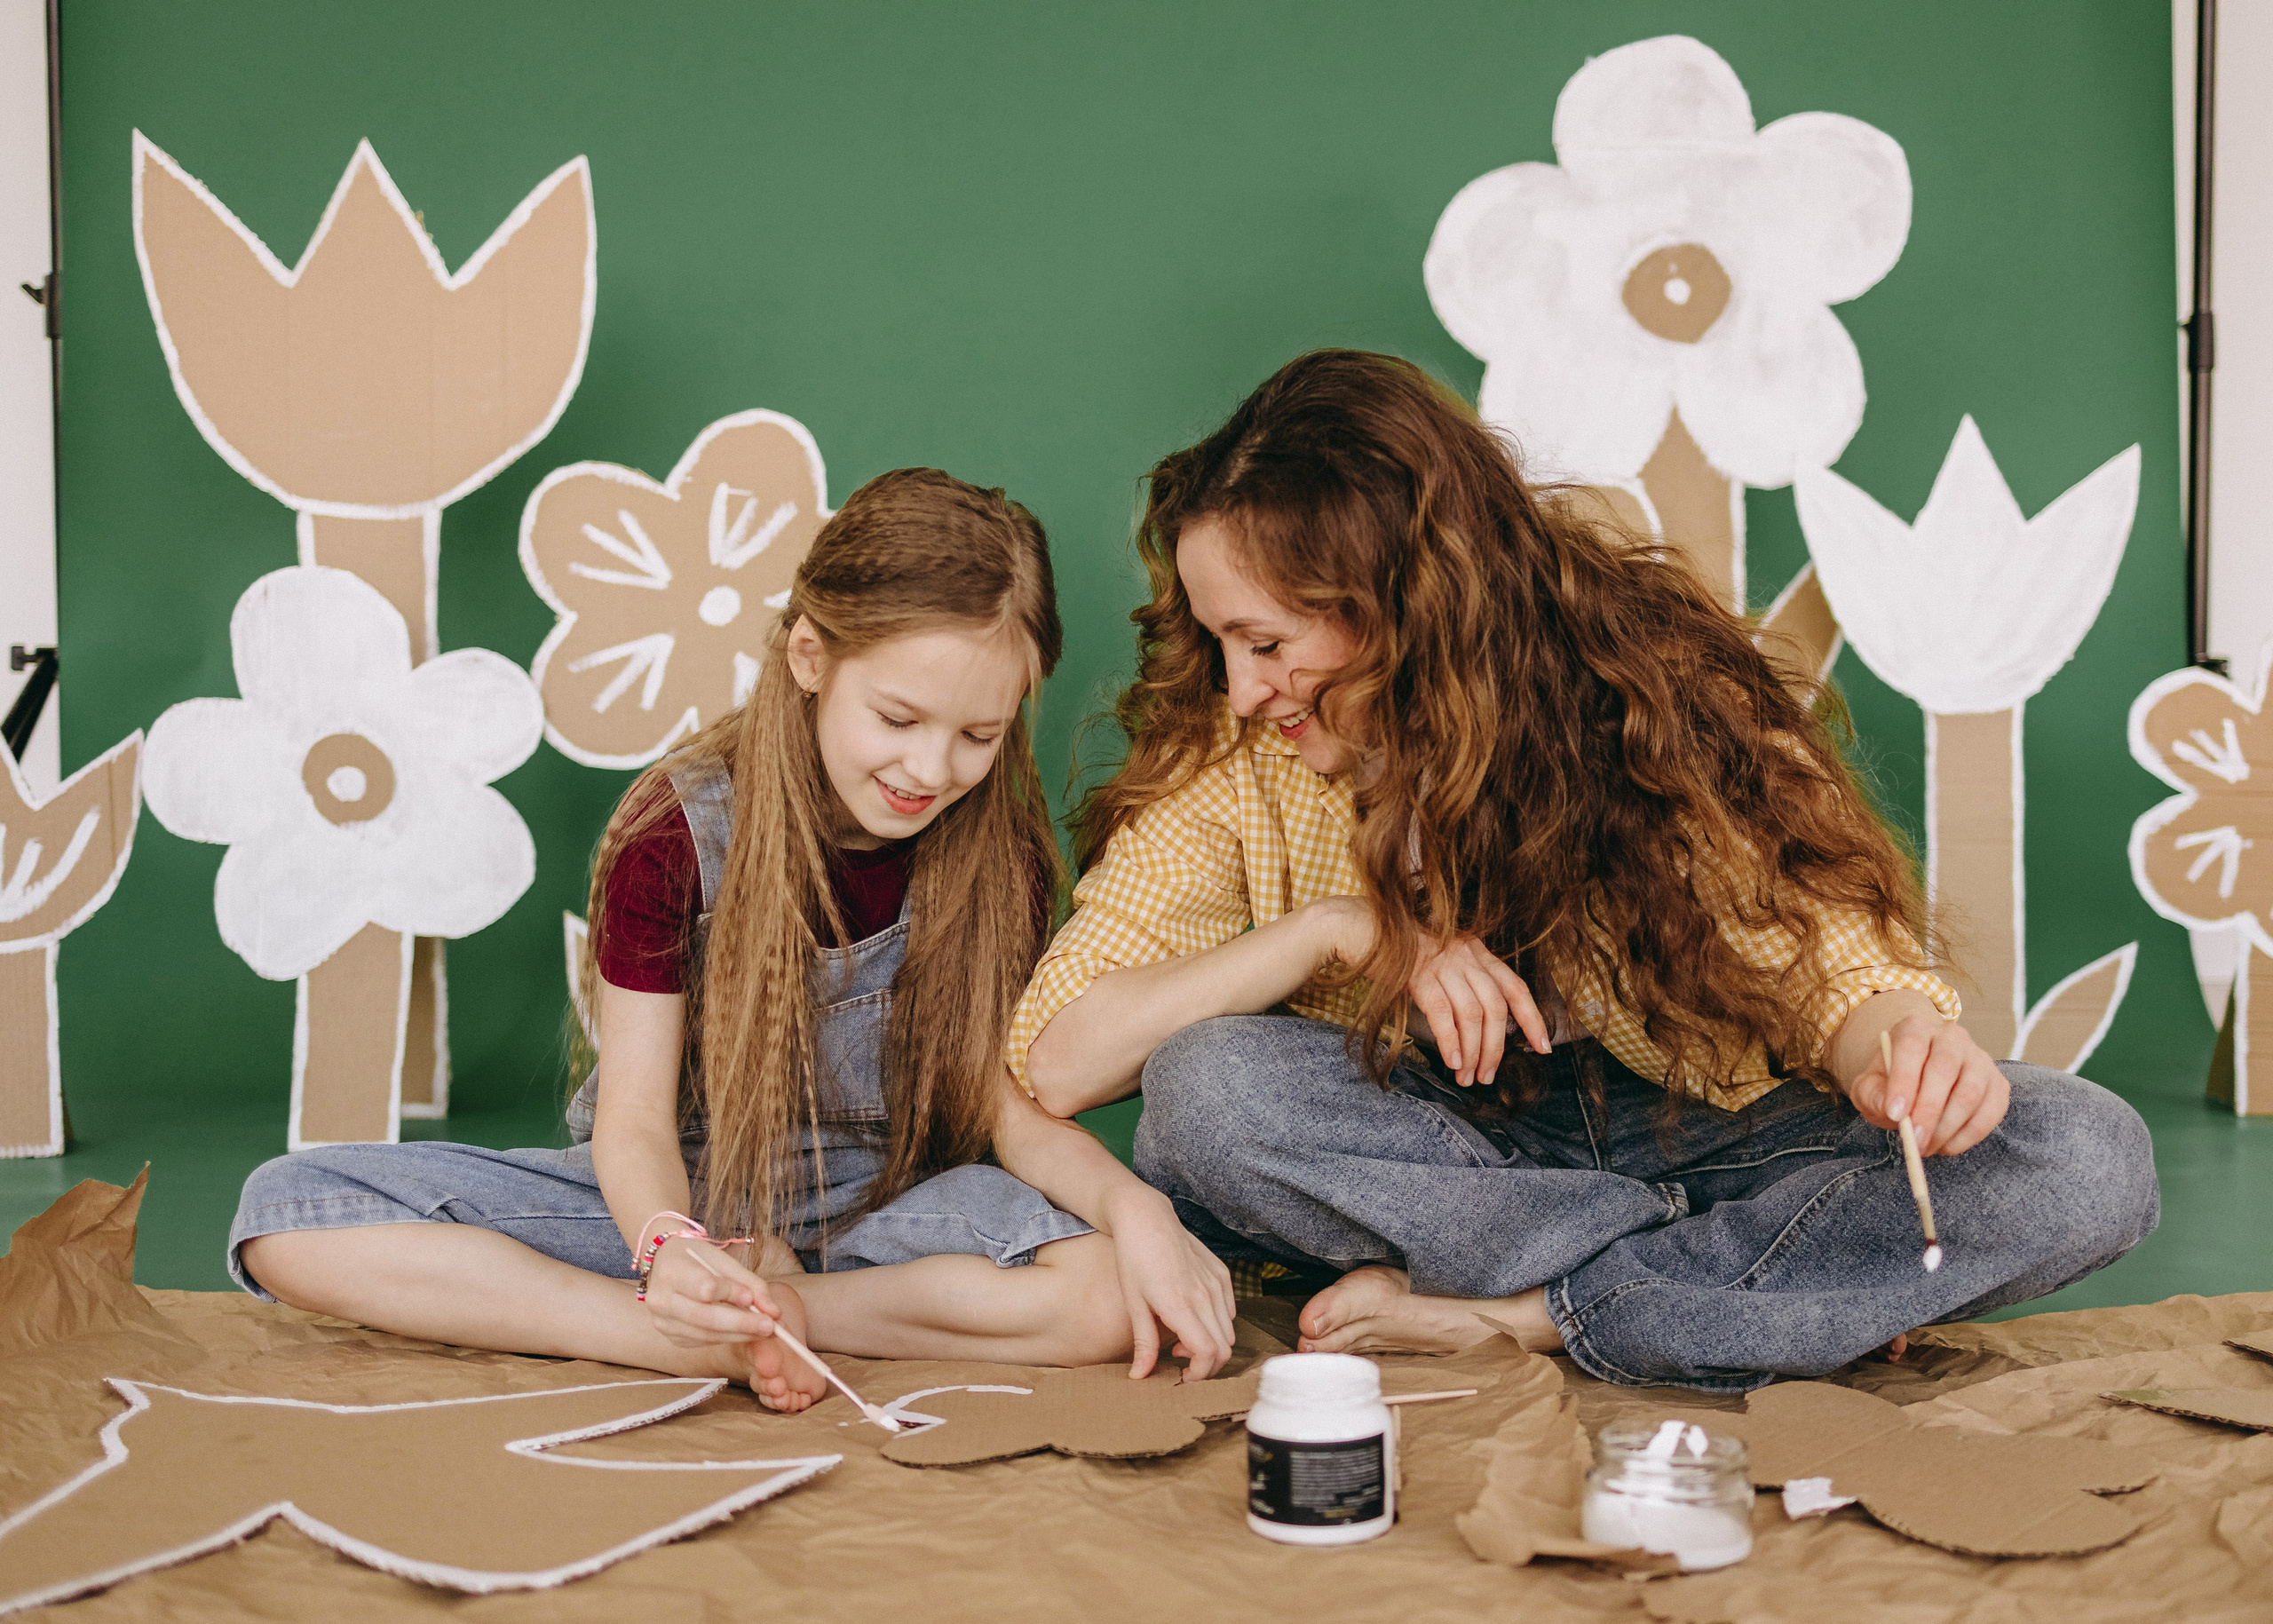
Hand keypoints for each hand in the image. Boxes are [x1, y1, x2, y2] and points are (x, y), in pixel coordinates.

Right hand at [640, 1237, 786, 1347]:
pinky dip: (726, 1338)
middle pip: (705, 1317)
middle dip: (741, 1324)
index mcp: (671, 1272)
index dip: (731, 1294)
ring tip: (763, 1331)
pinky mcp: (670, 1336)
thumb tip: (774, 1312)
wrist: (664, 1264)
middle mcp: (661, 1300)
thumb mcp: (722, 1260)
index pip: (705, 1287)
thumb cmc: (696, 1258)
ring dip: (738, 1335)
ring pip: (705, 1335)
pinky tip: (743, 1333)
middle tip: (770, 1326)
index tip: (752, 1298)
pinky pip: (703, 1341)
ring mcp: (662, 1322)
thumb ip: (750, 1283)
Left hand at [1103, 1188, 1236, 1380]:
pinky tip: (1192, 1318)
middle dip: (1206, 1366)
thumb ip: (1143, 1344)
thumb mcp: (1134, 1304)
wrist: (1146, 1218)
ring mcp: (1217, 1283)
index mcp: (1181, 1305)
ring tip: (1182, 1341)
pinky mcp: (1222, 1273)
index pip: (1208, 1354)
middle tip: (1180, 1363)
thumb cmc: (1133, 1259)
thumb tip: (1140, 1377)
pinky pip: (1229, 1311)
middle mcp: (1205, 1295)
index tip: (1182, 1378)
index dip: (1199, 1375)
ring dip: (1212, 1345)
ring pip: (1229, 1331)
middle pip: (1224, 1349)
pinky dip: (1217, 1324)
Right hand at [1408, 934, 1548, 1086]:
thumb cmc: (1405, 954)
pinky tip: (1452, 1060)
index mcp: (1478, 953)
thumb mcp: (1446, 962)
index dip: (1533, 1019)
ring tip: (1466, 1076)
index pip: (1515, 988)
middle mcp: (1466, 956)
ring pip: (1471, 1015)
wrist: (1367, 931)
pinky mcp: (1419, 975)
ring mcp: (1443, 964)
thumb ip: (1466, 985)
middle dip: (1495, 1049)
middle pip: (1494, 1009)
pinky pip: (1442, 1014)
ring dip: (1472, 1052)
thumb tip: (1482, 1034)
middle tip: (1487, 1076)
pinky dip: (1450, 1041)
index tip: (1543, 1048)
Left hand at [1845, 1012, 2008, 1155]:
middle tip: (1914, 1141)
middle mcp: (1952, 1037)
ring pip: (1971, 1093)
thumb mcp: (1870, 1087)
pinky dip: (1968, 1136)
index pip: (1911, 1047)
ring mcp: (1980, 1059)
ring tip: (1926, 1147)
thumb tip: (1891, 1109)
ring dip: (1947, 1128)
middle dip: (1928, 1110)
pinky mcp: (1998, 1084)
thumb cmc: (1890, 1083)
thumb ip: (1873, 1095)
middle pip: (1945, 1068)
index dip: (1904, 1081)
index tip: (1895, 1114)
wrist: (1917, 1080)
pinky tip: (1946, 1146)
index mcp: (1915, 1029)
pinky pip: (1990, 1112)